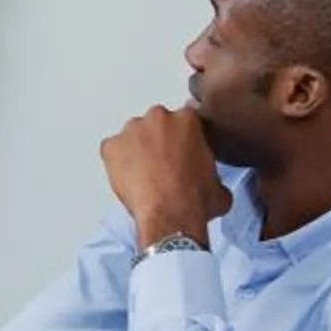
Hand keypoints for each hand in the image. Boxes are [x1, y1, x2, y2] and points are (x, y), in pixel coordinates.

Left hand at [101, 107, 231, 245]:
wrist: (170, 213)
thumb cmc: (194, 198)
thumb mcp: (219, 186)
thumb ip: (214, 175)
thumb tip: (215, 188)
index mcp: (188, 119)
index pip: (184, 122)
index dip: (182, 141)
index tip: (181, 155)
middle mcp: (158, 117)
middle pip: (156, 124)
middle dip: (158, 141)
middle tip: (162, 166)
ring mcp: (132, 130)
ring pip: (133, 135)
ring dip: (137, 149)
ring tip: (143, 175)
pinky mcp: (111, 146)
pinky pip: (111, 150)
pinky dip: (116, 162)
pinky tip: (127, 179)